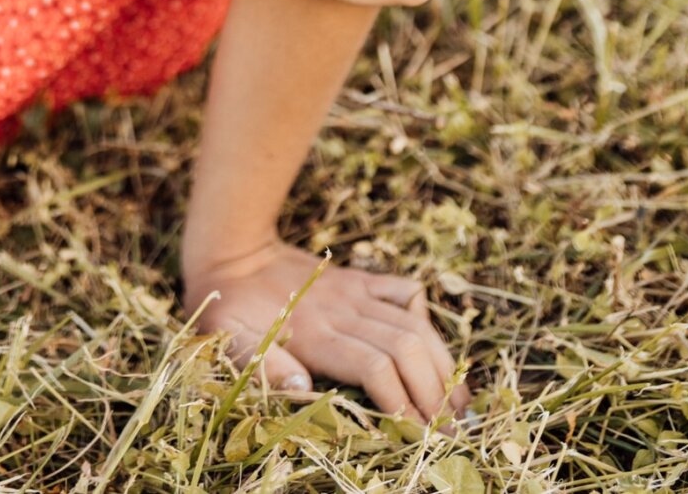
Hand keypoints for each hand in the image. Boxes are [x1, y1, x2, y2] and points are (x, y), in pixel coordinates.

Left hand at [180, 236, 474, 430]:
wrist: (232, 251)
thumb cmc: (227, 309)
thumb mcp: (230, 342)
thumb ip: (265, 366)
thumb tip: (303, 389)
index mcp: (315, 333)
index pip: (375, 368)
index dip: (403, 404)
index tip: (421, 437)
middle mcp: (343, 310)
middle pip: (406, 349)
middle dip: (434, 392)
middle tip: (454, 432)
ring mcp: (355, 291)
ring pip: (414, 324)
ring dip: (442, 363)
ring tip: (460, 403)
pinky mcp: (359, 279)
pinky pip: (403, 290)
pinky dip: (425, 316)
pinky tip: (432, 347)